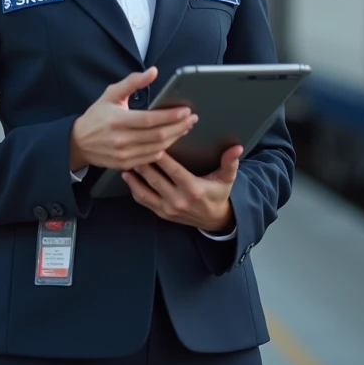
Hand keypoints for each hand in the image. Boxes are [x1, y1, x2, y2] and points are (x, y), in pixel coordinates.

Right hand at [69, 67, 197, 170]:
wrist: (78, 142)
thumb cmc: (96, 116)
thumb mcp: (111, 94)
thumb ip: (132, 82)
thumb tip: (153, 71)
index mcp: (118, 120)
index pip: (150, 119)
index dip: (170, 116)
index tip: (186, 111)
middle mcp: (121, 139)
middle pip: (158, 135)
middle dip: (179, 127)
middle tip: (192, 119)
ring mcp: (124, 154)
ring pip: (157, 148)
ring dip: (174, 138)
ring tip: (185, 128)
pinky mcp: (125, 164)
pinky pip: (150, 158)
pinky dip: (163, 149)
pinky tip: (170, 140)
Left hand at [123, 145, 241, 232]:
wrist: (214, 220)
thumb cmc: (218, 194)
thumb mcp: (227, 179)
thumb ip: (230, 162)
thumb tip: (237, 148)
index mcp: (193, 189)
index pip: (174, 171)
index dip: (162, 158)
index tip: (152, 144)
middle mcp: (179, 200)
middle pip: (155, 180)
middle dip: (143, 164)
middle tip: (132, 150)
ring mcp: (168, 209)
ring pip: (146, 192)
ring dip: (134, 178)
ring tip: (126, 163)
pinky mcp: (162, 214)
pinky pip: (144, 201)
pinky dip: (135, 190)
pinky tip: (129, 178)